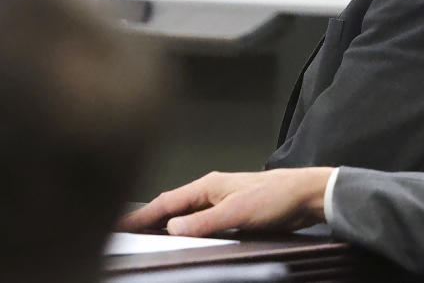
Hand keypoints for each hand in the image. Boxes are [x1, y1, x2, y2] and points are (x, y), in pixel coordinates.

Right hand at [118, 167, 333, 236]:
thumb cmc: (276, 197)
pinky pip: (201, 221)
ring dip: (166, 224)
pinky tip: (182, 238)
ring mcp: (222, 200)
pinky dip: (186, 229)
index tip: (116, 226)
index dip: (140, 216)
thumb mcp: (236, 213)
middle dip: (147, 219)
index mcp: (208, 185)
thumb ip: (203, 222)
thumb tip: (170, 228)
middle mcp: (212, 190)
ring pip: (185, 214)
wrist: (307, 195)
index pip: (165, 202)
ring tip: (145, 238)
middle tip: (124, 235)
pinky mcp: (234, 211)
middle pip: (171, 207)